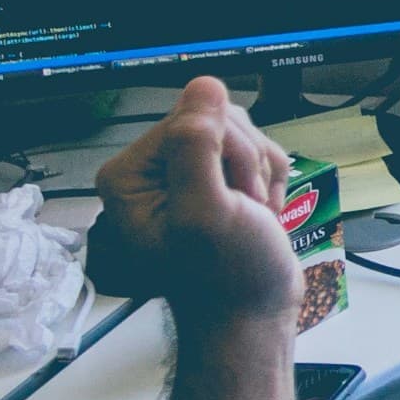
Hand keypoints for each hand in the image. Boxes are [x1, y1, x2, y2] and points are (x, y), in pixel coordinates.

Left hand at [89, 78, 301, 323]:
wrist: (254, 313)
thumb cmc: (228, 276)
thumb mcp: (208, 211)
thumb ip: (197, 146)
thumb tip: (205, 86)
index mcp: (130, 176)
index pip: (189, 120)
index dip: (226, 151)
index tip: (233, 197)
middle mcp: (152, 171)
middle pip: (216, 122)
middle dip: (246, 163)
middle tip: (245, 209)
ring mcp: (185, 175)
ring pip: (240, 133)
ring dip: (262, 172)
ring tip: (255, 212)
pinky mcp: (215, 180)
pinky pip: (253, 150)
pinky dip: (270, 178)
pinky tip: (263, 210)